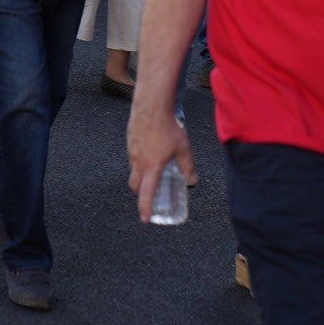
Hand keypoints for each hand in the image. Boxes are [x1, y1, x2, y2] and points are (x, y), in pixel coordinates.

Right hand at [127, 104, 195, 222]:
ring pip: (133, 168)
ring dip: (141, 174)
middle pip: (134, 184)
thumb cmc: (168, 127)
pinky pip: (133, 155)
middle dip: (141, 192)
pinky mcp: (130, 140)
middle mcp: (138, 161)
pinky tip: (151, 149)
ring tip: (154, 168)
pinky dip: (140, 159)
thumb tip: (193, 181)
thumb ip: (188, 166)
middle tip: (150, 194)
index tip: (145, 219)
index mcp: (151, 167)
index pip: (146, 194)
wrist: (152, 105)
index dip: (145, 208)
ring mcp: (132, 150)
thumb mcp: (183, 149)